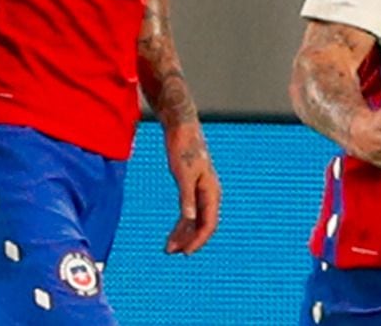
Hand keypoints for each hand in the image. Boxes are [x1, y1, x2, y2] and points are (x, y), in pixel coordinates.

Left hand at [163, 123, 220, 254]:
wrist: (182, 128)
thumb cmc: (183, 148)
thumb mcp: (182, 174)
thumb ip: (186, 197)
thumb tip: (188, 219)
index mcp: (211, 191)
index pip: (209, 223)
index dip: (198, 240)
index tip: (185, 253)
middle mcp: (209, 193)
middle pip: (203, 224)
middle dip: (189, 240)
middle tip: (171, 252)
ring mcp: (202, 190)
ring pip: (196, 219)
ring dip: (184, 234)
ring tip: (169, 247)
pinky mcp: (193, 186)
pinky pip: (191, 211)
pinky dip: (183, 223)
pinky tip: (174, 231)